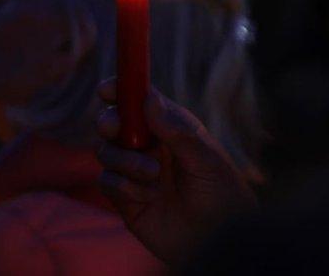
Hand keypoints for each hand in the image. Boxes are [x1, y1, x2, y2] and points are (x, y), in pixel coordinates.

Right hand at [96, 79, 256, 263]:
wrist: (218, 240)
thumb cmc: (222, 195)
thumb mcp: (206, 160)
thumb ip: (178, 131)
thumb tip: (150, 99)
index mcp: (171, 128)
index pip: (140, 100)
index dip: (121, 89)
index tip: (107, 89)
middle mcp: (149, 146)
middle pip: (114, 122)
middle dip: (110, 122)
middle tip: (115, 128)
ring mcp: (135, 171)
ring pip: (106, 151)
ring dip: (125, 160)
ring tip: (153, 174)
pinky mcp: (125, 198)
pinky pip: (107, 182)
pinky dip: (123, 186)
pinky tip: (148, 197)